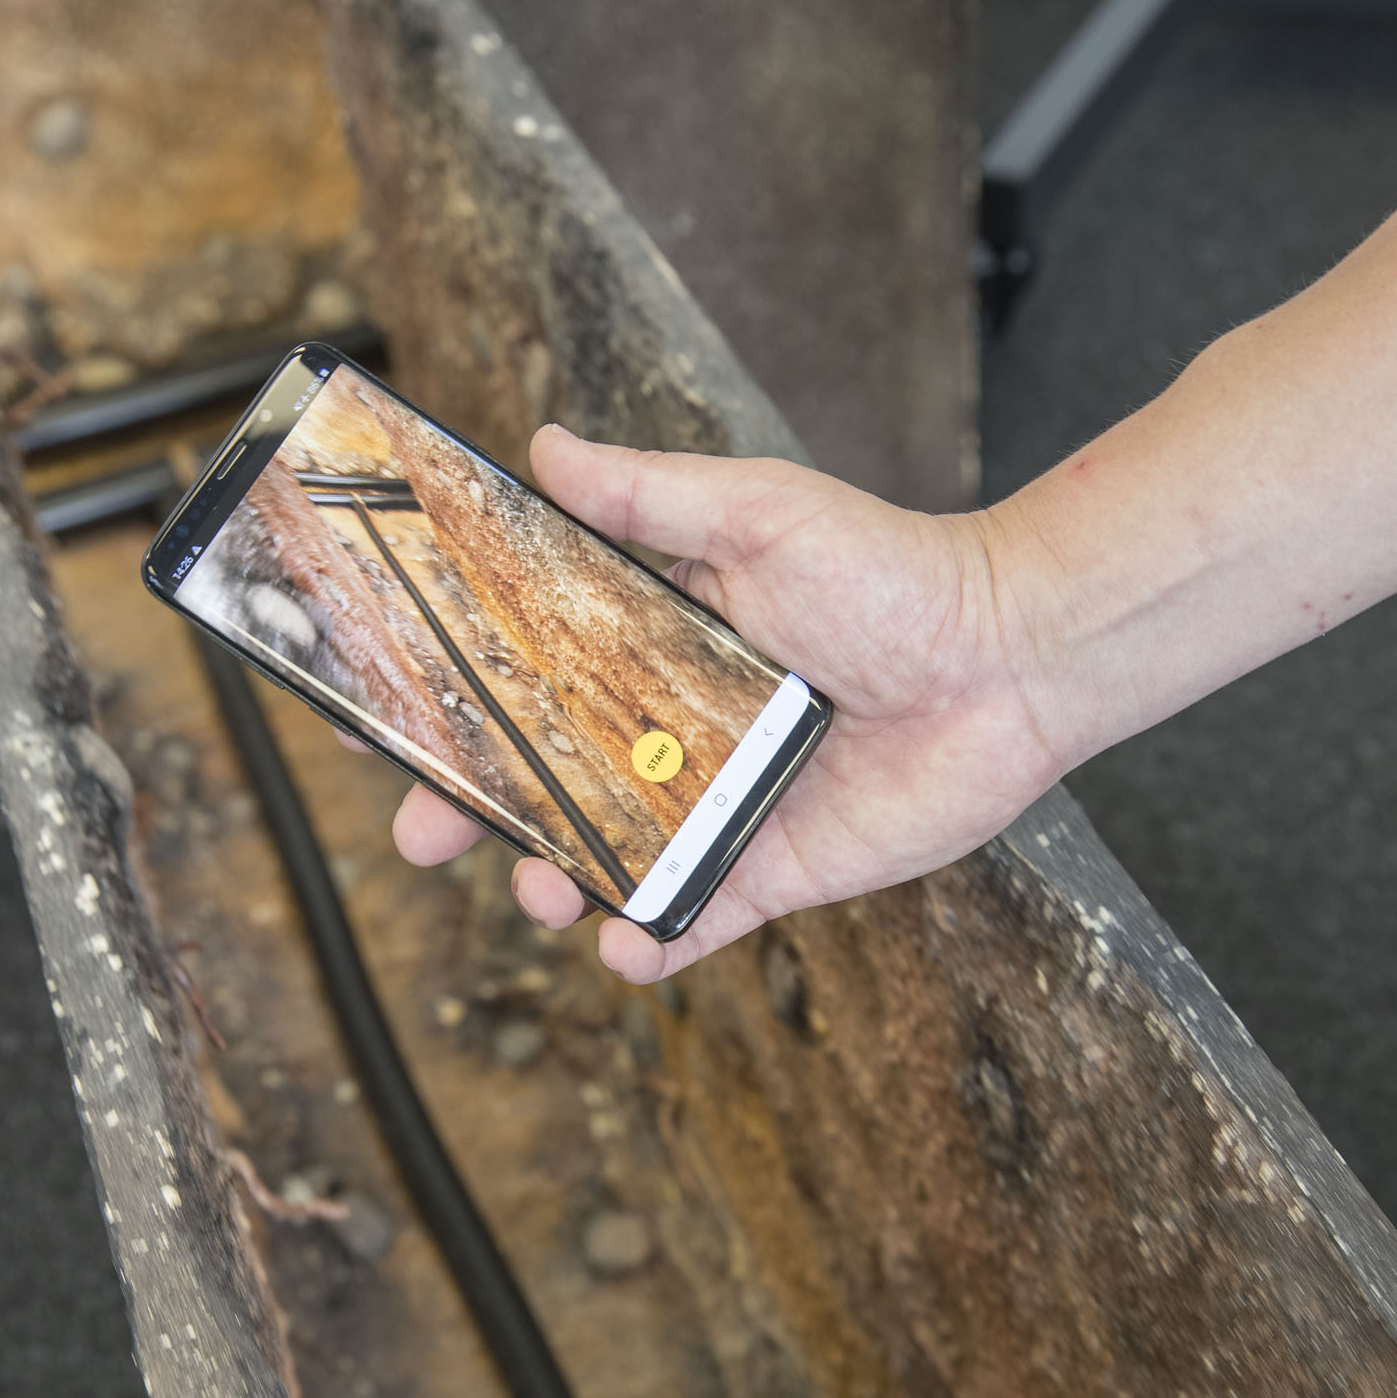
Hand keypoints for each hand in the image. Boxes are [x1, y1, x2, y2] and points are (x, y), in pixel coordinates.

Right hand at [393, 426, 1062, 981]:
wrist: (1010, 655)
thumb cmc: (894, 571)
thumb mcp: (758, 512)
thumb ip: (649, 494)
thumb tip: (540, 446)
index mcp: (651, 648)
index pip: (528, 682)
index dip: (458, 709)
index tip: (386, 724)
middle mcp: (671, 733)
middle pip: (546, 784)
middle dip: (474, 815)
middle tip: (422, 838)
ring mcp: (717, 807)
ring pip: (606, 860)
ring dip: (555, 884)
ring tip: (540, 893)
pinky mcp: (772, 869)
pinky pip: (696, 920)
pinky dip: (652, 946)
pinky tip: (623, 951)